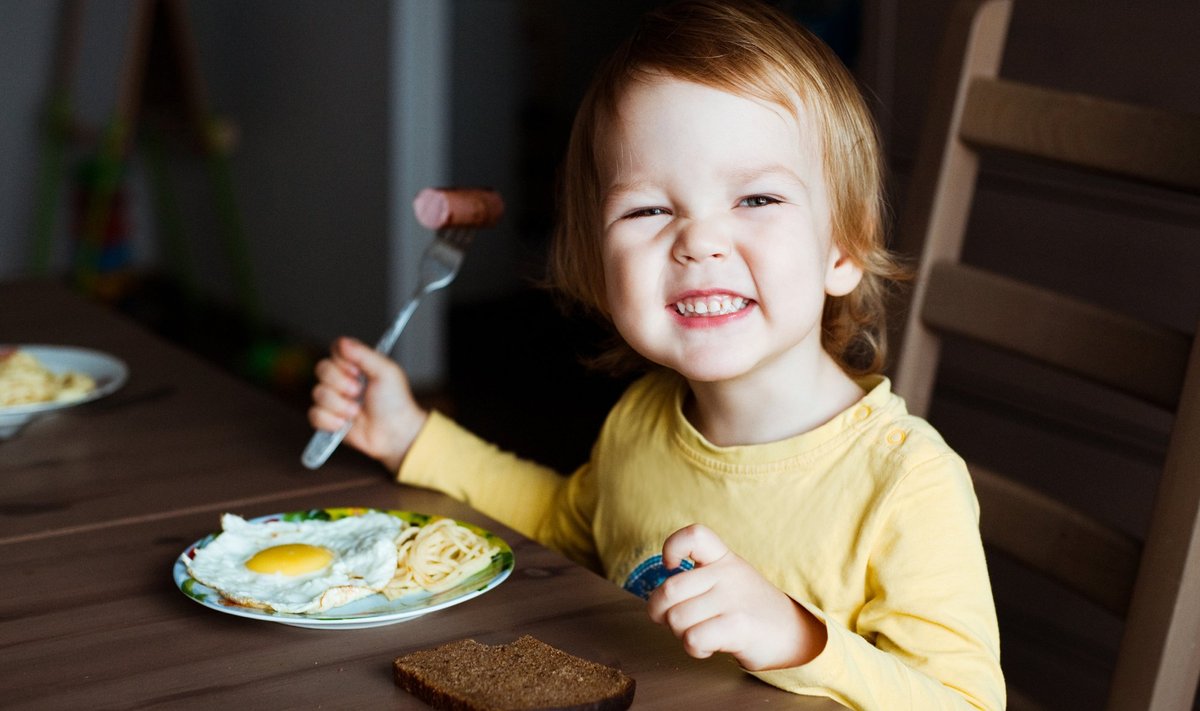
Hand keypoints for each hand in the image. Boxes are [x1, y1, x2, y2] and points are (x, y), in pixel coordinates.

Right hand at [308, 336, 427, 470]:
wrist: (395, 433)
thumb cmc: (395, 402)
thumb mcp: (386, 372)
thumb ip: (364, 354)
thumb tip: (343, 341)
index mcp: (356, 364)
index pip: (335, 350)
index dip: (343, 361)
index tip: (358, 371)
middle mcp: (342, 379)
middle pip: (321, 369)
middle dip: (340, 384)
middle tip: (358, 392)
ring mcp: (334, 399)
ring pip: (318, 393)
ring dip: (339, 405)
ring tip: (356, 412)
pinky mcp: (328, 419)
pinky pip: (314, 415)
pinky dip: (330, 420)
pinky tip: (345, 424)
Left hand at [646, 524, 826, 670]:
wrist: (794, 635)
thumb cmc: (751, 610)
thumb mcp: (730, 580)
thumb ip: (697, 580)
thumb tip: (657, 602)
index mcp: (724, 558)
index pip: (695, 534)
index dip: (672, 547)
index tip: (671, 566)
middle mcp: (728, 574)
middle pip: (669, 590)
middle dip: (662, 613)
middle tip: (678, 621)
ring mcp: (733, 599)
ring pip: (677, 619)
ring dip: (680, 635)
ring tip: (701, 634)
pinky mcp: (738, 626)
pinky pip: (692, 638)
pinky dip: (694, 648)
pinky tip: (708, 647)